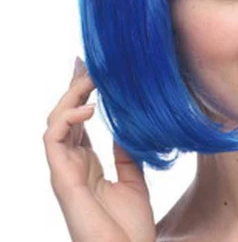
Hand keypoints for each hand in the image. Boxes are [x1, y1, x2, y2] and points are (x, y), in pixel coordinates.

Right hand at [43, 57, 155, 241]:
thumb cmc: (130, 226)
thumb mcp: (132, 179)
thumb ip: (124, 153)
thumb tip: (125, 125)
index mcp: (87, 163)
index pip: (78, 121)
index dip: (81, 95)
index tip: (91, 70)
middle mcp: (72, 163)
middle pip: (65, 115)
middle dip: (73, 87)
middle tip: (85, 62)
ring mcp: (64, 170)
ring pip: (55, 121)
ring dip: (70, 95)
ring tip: (91, 78)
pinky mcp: (61, 178)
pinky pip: (53, 139)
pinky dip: (67, 117)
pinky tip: (89, 106)